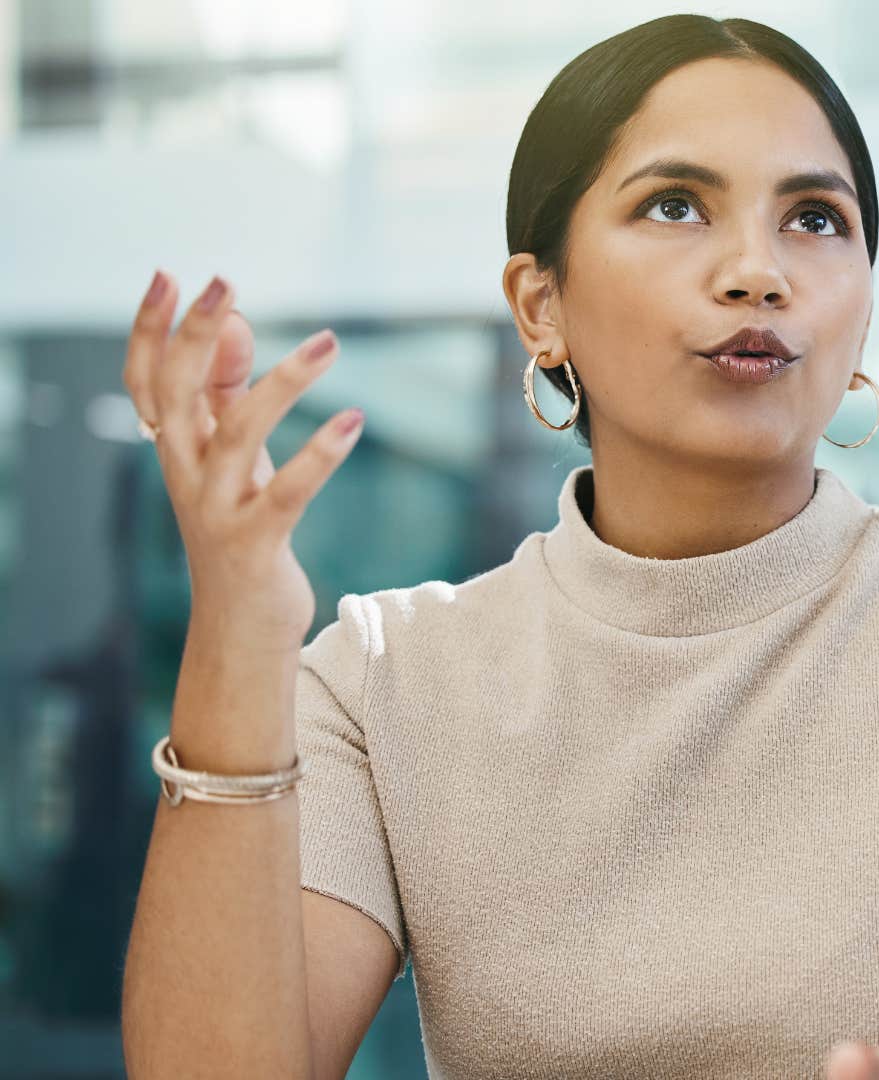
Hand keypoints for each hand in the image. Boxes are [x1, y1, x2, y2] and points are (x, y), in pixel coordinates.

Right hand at [122, 271, 363, 652]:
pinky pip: (287, 492)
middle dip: (196, 335)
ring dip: (282, 383)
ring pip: (237, 434)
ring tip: (329, 342)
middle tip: (222, 282)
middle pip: (177, 393)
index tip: (169, 275)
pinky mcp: (255, 542)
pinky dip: (320, 455)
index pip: (147, 379)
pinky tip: (353, 421)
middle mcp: (184, 473)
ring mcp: (216, 509)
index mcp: (175, 448)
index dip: (150, 329)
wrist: (240, 626)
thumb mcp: (232, 457)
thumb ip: (229, 392)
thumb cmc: (241, 527)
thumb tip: (235, 321)